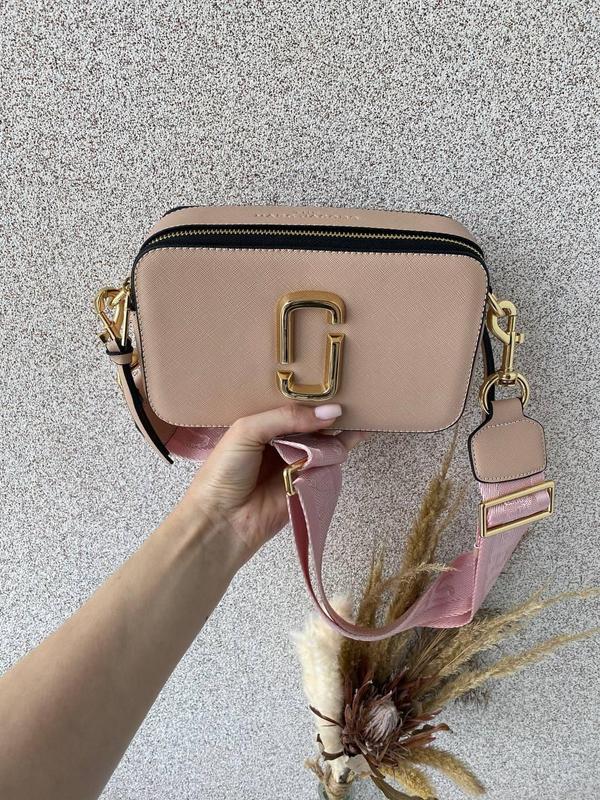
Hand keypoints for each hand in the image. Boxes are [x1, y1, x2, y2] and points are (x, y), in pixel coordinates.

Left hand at [178, 403, 367, 563]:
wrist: (222, 521)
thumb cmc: (224, 472)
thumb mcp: (248, 431)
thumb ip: (286, 417)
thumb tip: (329, 412)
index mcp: (262, 425)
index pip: (291, 405)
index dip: (309, 394)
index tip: (332, 380)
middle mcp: (280, 442)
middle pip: (311, 422)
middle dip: (328, 410)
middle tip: (352, 391)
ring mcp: (296, 462)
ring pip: (324, 441)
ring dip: (340, 428)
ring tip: (361, 409)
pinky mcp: (308, 483)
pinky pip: (328, 464)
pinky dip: (342, 451)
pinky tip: (358, 433)